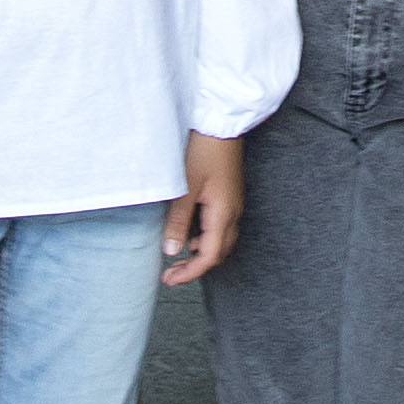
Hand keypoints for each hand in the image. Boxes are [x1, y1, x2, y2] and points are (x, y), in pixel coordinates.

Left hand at [158, 132, 245, 284]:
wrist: (220, 123)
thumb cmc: (203, 150)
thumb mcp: (185, 188)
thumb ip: (178, 221)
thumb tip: (171, 251)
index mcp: (223, 213)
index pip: (209, 256)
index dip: (190, 273)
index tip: (169, 280)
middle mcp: (233, 213)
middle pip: (218, 253)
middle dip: (195, 268)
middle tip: (170, 275)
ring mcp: (233, 204)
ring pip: (220, 241)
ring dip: (200, 254)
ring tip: (176, 257)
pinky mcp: (229, 196)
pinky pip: (221, 227)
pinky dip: (205, 238)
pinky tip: (189, 234)